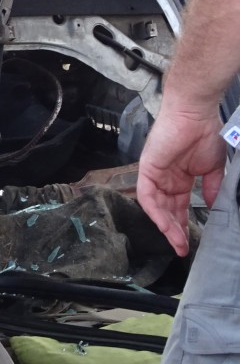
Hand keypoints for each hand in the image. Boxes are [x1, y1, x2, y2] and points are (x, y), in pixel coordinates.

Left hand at [137, 101, 225, 256]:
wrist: (195, 114)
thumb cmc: (205, 134)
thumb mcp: (213, 168)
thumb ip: (213, 189)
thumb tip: (216, 208)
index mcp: (180, 179)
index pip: (179, 208)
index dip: (184, 226)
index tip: (191, 243)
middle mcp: (165, 179)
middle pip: (167, 211)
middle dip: (175, 231)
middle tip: (183, 249)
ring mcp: (155, 174)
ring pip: (156, 207)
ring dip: (166, 226)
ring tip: (178, 243)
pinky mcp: (147, 169)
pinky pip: (147, 195)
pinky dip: (155, 211)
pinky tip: (165, 225)